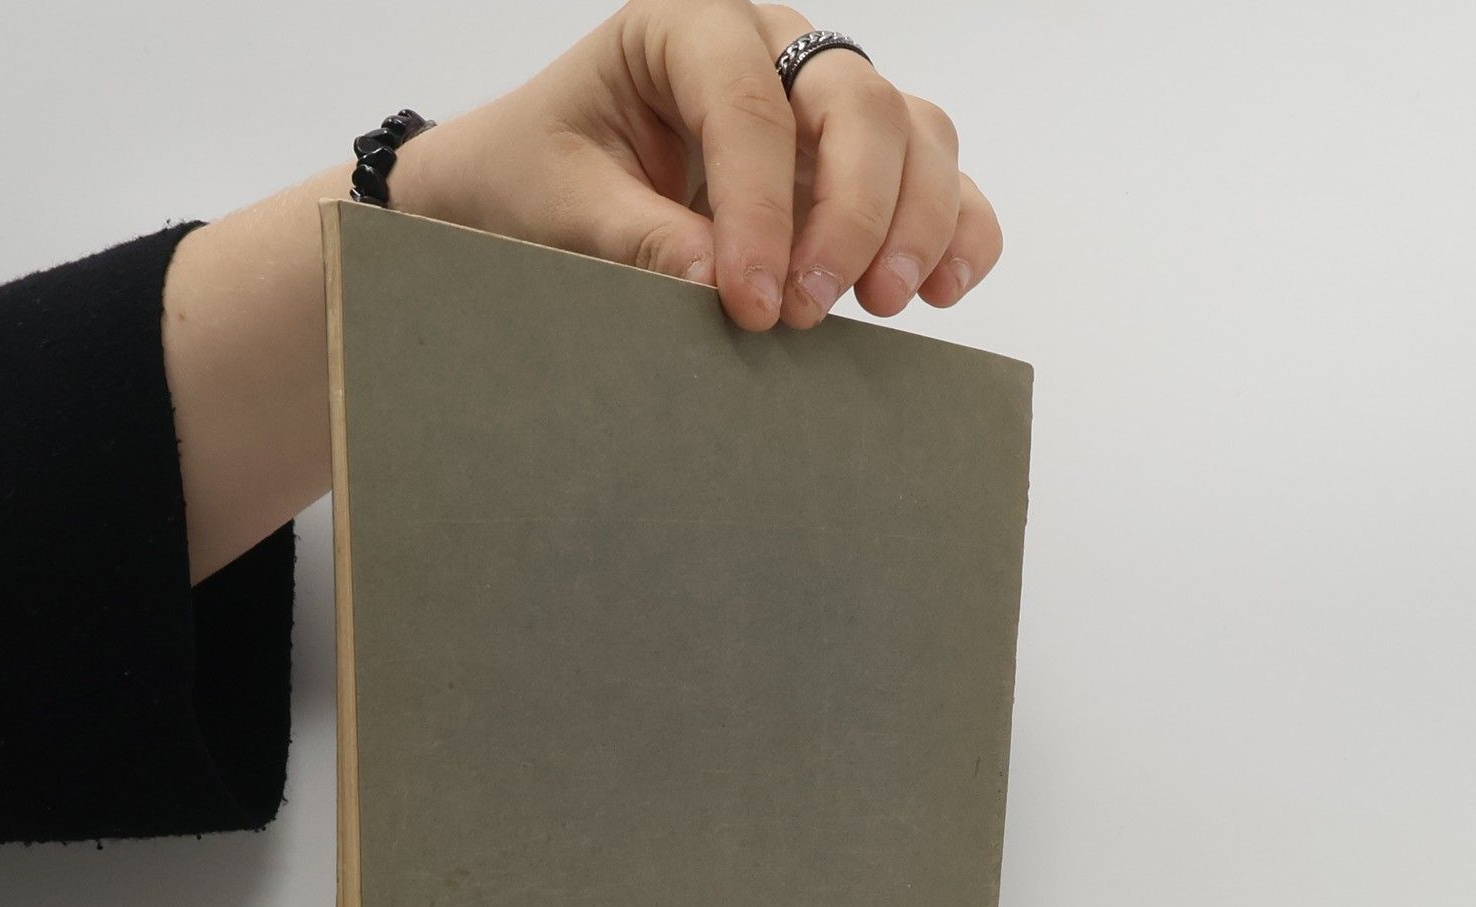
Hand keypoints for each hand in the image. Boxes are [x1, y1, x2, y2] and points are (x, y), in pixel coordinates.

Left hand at [163, 2, 1006, 579]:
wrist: (521, 188)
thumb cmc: (529, 179)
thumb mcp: (559, 208)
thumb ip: (636, 240)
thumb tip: (722, 284)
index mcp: (680, 24)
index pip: (747, 106)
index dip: (760, 210)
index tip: (750, 305)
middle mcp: (765, 42)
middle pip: (855, 102)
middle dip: (851, 212)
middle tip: (812, 309)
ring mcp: (816, 98)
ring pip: (911, 128)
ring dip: (915, 219)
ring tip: (887, 305)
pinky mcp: (846, 159)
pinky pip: (932, 172)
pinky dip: (955, 225)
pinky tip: (945, 288)